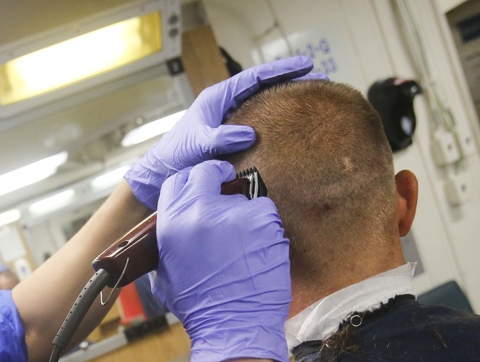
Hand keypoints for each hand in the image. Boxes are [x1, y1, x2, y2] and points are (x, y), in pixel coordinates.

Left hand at [125, 56, 321, 209]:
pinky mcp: (230, 141)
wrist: (159, 179)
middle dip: (291, 83)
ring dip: (286, 103)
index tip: (306, 65)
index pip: (255, 78)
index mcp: (217, 99)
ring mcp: (228, 124)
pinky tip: (292, 131)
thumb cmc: (173, 158)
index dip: (282, 71)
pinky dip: (276, 124)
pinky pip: (259, 127)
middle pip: (264, 88)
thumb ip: (219, 138)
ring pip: (263, 107)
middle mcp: (225, 107)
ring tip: (313, 102)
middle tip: (320, 81)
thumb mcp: (196, 145)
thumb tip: (249, 133)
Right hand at [152, 161, 293, 361]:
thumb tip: (176, 228)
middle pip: (208, 173)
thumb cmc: (199, 306)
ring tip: (242, 244)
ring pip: (241, 197)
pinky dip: (263, 226)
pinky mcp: (264, 222)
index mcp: (172, 224)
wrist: (232, 326)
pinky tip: (258, 249)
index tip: (202, 184)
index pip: (177, 180)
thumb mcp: (166, 272)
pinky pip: (264, 212)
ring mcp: (235, 215)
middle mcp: (200, 213)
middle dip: (217, 178)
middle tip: (225, 187)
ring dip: (243, 213)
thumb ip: (170, 242)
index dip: (190, 181)